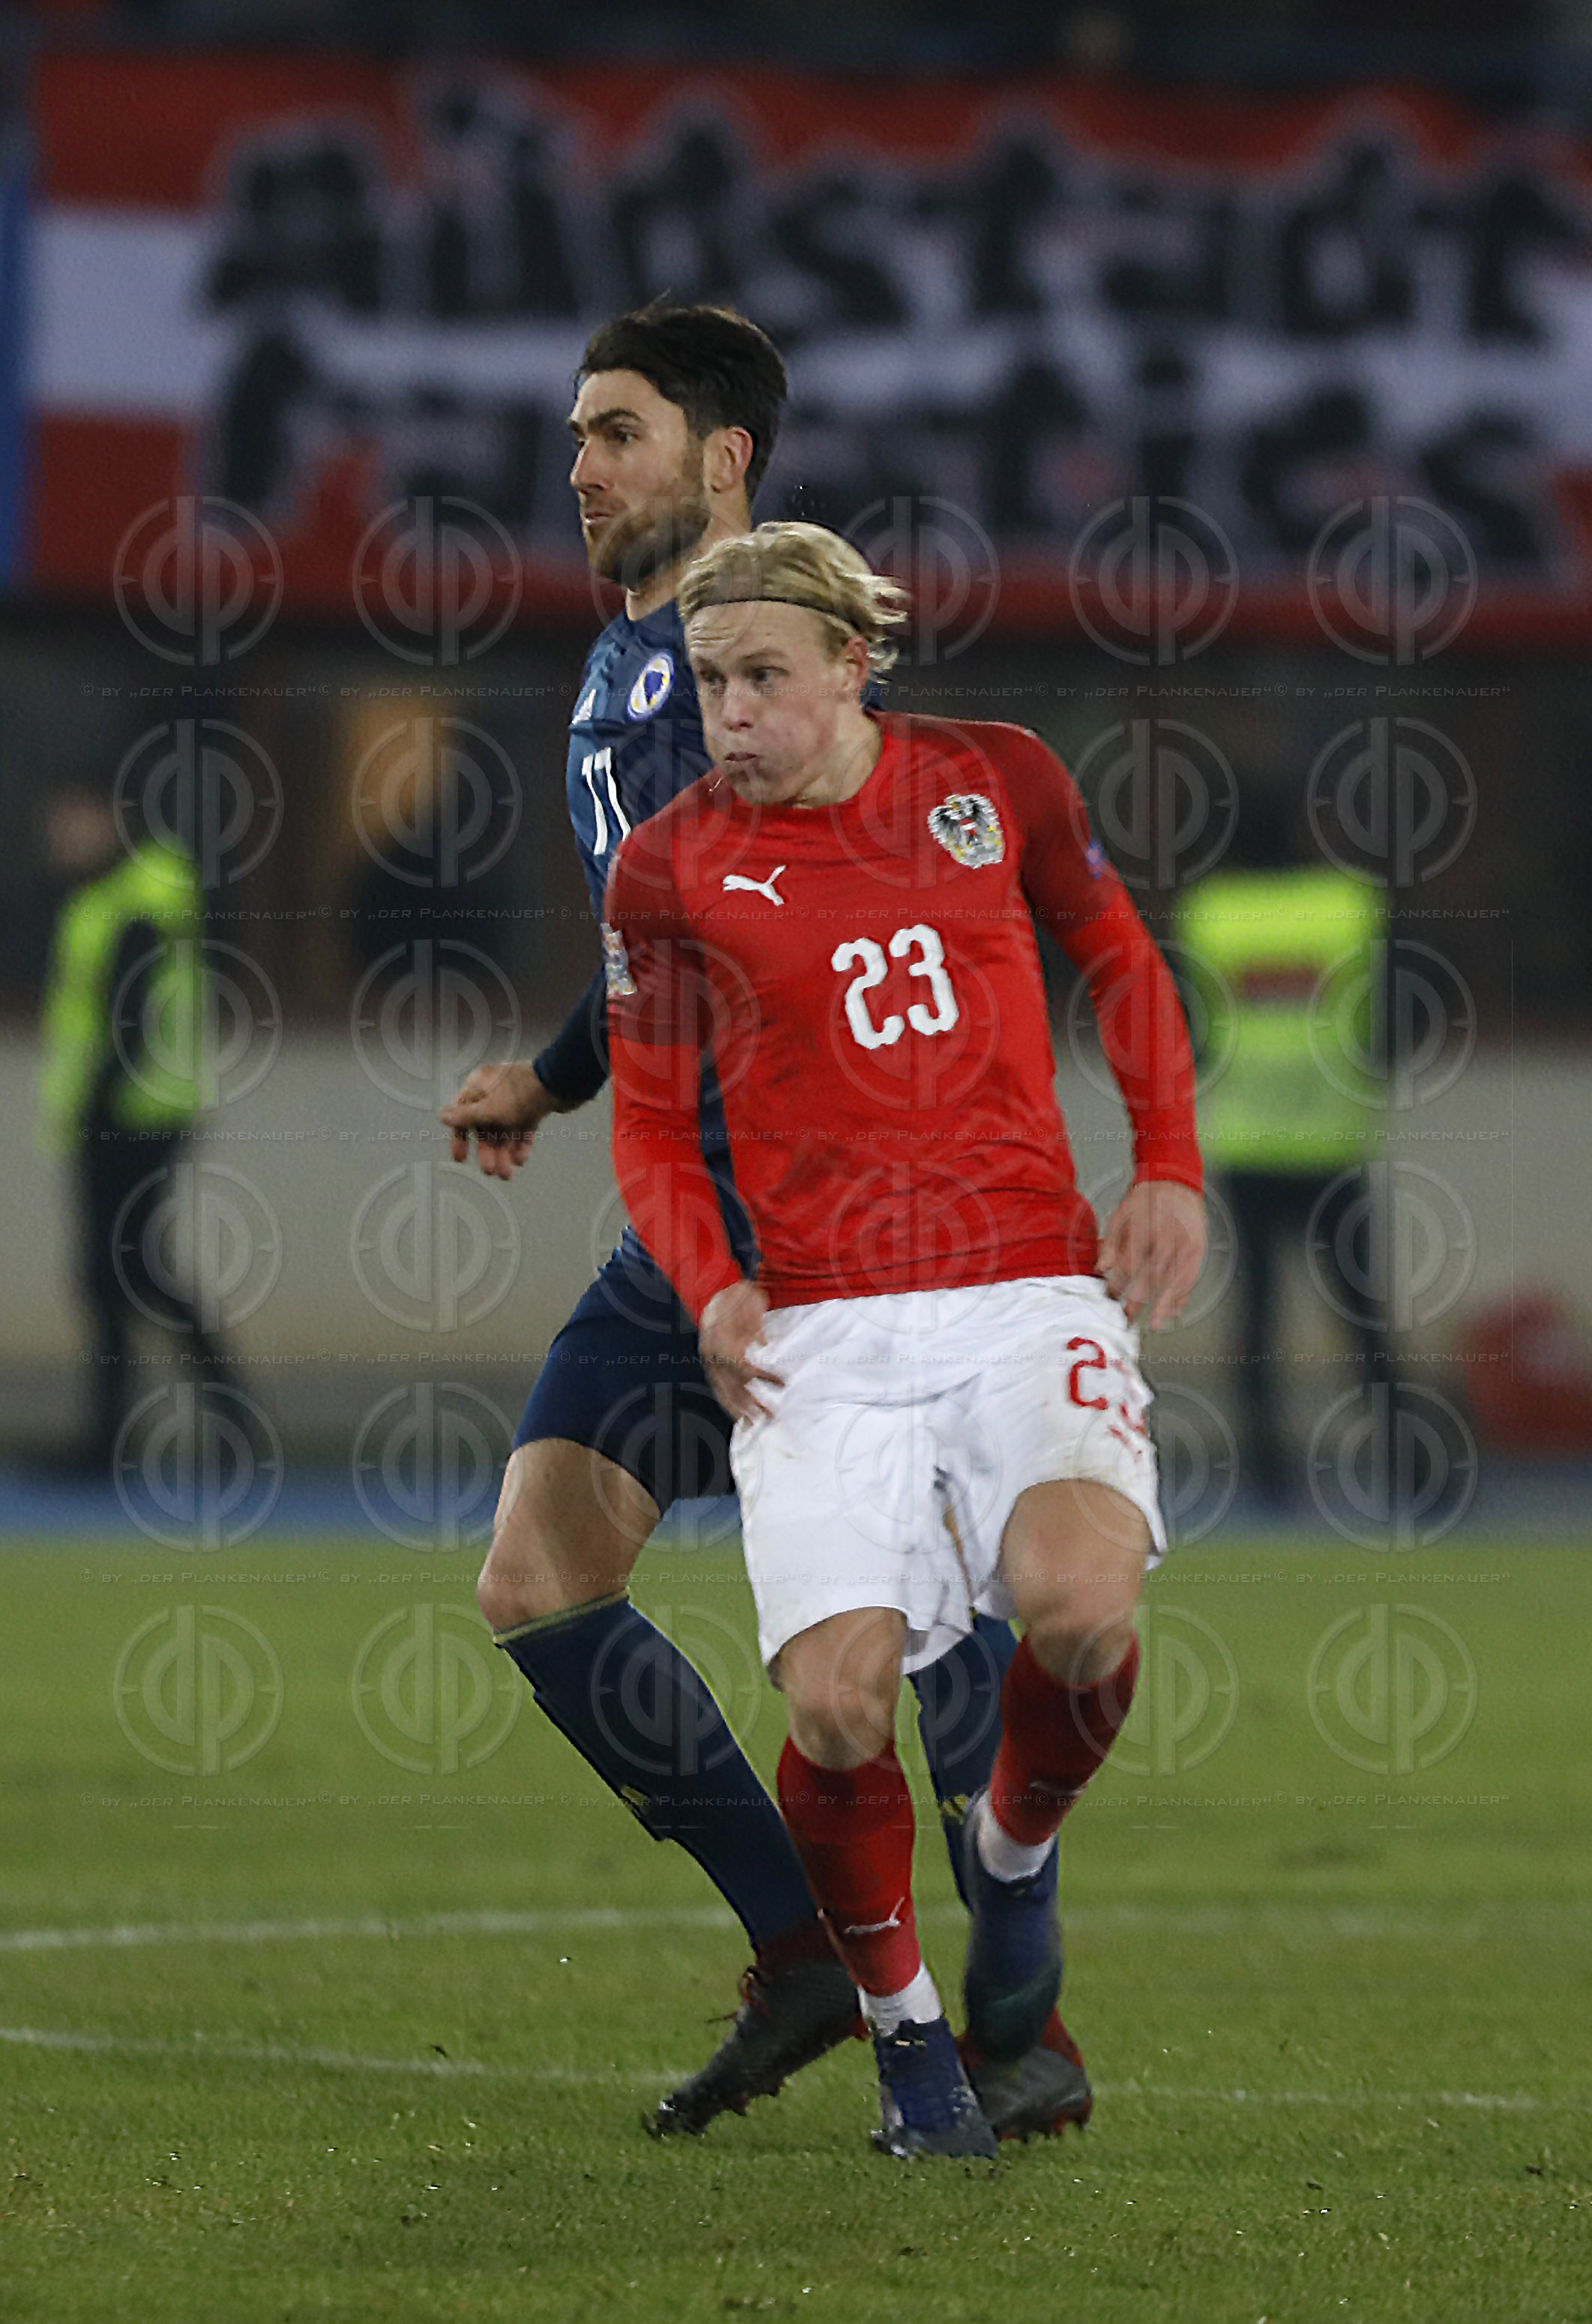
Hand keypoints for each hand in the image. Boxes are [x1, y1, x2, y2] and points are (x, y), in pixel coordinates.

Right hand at [439, 1062, 562, 1179]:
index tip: (461, 1158)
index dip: (460, 1137)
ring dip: (504, 1152)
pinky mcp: (533, 1105)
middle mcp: (495, 1090)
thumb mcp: (488, 1110)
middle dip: (488, 1151)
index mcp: (479, 1085)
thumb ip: (465, 1117)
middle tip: (490, 1171)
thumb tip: (442, 1116)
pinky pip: (522, 1127)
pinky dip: (520, 1144)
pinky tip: (520, 1160)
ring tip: (507, 1174)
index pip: (462, 1113)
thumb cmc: (521, 1094)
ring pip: (505, 1130)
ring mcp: (515, 1098)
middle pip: (485, 1125)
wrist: (561, 1083)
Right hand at [699, 1281, 785, 1422]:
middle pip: (733, 1385)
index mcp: (723, 1341)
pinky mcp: (709, 1364)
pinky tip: (736, 1414)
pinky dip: (727, 1402)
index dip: (764, 1378)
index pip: (745, 1367)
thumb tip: (765, 1344)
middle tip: (771, 1415)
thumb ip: (755, 1326)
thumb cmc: (735, 1296)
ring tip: (753, 1424)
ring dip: (738, 1409)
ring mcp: (709, 1361)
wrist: (711, 1290)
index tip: (784, 1383)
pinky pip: (717, 1387)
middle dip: (752, 1403)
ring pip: (722, 1390)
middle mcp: (713, 1356)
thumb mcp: (750, 1304)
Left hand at [1099, 1179, 1206, 1331]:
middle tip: (1126, 1318)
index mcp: (1145, 1227)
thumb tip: (1101, 1268)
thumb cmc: (1144, 1199)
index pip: (1130, 1262)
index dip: (1118, 1282)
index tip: (1109, 1297)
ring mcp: (1186, 1243)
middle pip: (1152, 1275)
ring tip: (1154, 1323)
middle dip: (1138, 1300)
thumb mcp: (1121, 1212)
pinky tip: (1176, 1310)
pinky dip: (1183, 1294)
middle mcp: (1167, 1236)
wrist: (1175, 1180)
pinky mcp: (1198, 1248)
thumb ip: (1111, 1240)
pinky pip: (1191, 1276)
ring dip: (1164, 1305)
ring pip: (1175, 1279)